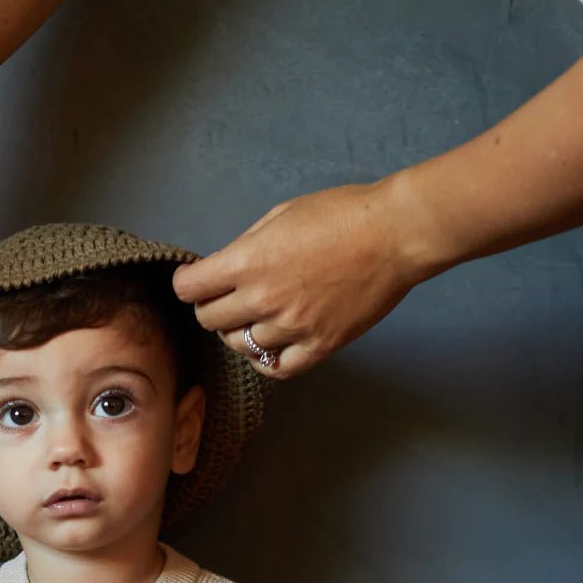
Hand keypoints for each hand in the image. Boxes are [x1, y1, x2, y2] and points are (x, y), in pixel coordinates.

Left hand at [171, 181, 421, 379]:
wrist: (395, 234)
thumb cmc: (341, 214)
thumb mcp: (280, 215)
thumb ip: (245, 247)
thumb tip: (222, 269)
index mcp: (249, 262)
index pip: (189, 288)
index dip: (187, 283)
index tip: (194, 280)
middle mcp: (263, 299)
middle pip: (209, 319)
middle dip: (210, 307)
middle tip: (225, 298)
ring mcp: (291, 327)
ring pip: (239, 345)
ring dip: (239, 332)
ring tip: (254, 317)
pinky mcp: (318, 346)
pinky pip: (276, 368)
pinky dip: (266, 360)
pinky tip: (269, 346)